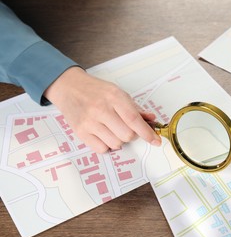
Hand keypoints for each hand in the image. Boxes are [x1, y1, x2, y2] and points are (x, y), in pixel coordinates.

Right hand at [44, 66, 161, 152]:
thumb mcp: (117, 92)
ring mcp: (89, 122)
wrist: (69, 87)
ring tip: (113, 129)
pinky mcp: (80, 132)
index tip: (155, 140)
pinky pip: (102, 149)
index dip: (147, 133)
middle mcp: (101, 109)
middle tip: (126, 128)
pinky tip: (104, 134)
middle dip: (132, 135)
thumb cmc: (95, 90)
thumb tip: (150, 120)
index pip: (134, 120)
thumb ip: (135, 108)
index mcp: (114, 97)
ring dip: (119, 140)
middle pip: (127, 135)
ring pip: (116, 144)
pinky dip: (107, 145)